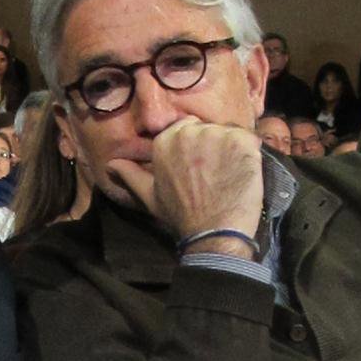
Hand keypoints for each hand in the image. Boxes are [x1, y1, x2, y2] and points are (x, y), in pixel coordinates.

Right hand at [108, 118, 264, 246]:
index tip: (202, 168)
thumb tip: (111, 165)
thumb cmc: (180, 216)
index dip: (198, 148)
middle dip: (215, 146)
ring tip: (230, 176)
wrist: (213, 232)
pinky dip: (250, 155)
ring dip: (233, 150)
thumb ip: (131, 175)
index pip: (187, 129)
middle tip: (217, 173)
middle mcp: (189, 131)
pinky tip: (243, 174)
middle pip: (209, 128)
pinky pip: (249, 139)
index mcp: (165, 140)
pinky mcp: (242, 140)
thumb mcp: (149, 196)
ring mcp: (217, 134)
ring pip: (229, 133)